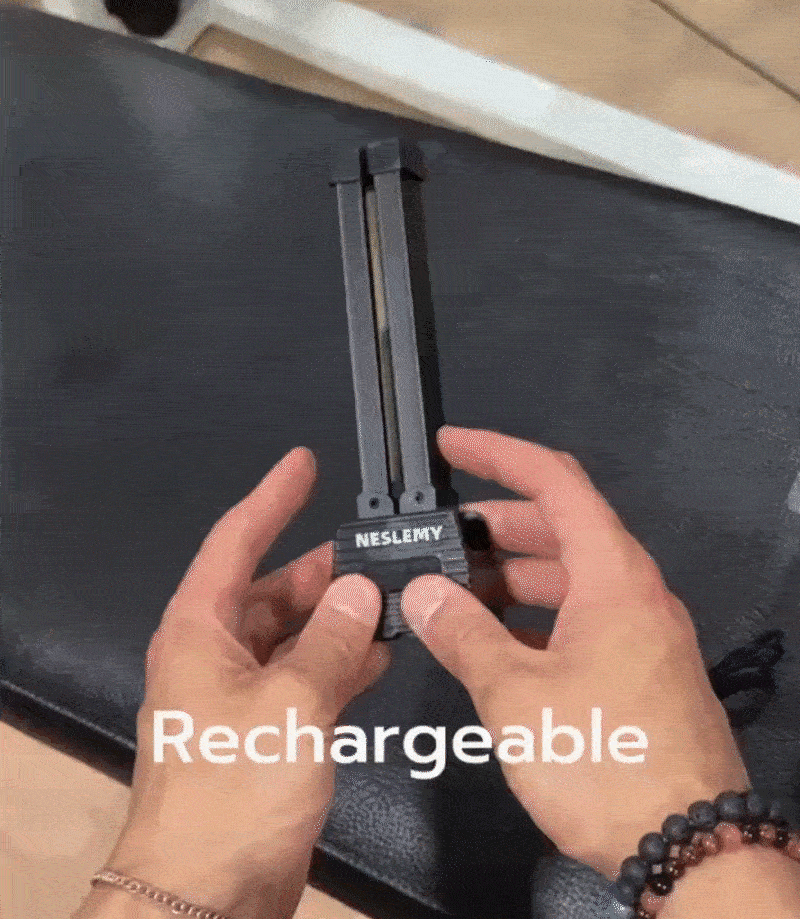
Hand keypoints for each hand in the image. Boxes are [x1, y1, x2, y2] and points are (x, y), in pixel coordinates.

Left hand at [95, 448, 388, 918]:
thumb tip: (359, 589)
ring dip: (338, 620)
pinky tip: (382, 656)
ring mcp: (238, 695)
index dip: (271, 497)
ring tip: (394, 599)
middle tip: (381, 550)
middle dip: (323, 571)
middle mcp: (214, 653)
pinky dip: (340, 664)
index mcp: (201, 630)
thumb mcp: (292, 704)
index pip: (235, 541)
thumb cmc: (234, 789)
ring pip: (293, 636)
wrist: (205, 896)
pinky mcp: (263, 733)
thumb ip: (333, 641)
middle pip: (271, 590)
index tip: (304, 462)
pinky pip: (303, 678)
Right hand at [401, 427, 747, 879]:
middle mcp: (636, 591)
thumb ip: (464, 634)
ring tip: (456, 594)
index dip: (498, 454)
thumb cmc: (602, 757)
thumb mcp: (516, 694)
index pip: (554, 481)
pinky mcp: (643, 671)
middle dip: (495, 524)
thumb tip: (425, 592)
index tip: (450, 447)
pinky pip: (584, 618)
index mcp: (613, 575)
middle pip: (561, 527)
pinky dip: (537, 617)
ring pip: (571, 578)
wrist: (691, 846)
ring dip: (513, 576)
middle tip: (438, 536)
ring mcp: (644, 632)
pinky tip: (497, 644)